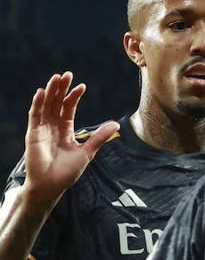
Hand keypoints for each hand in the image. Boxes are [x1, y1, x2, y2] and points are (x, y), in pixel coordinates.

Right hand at [23, 72, 118, 206]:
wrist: (51, 185)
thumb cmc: (67, 172)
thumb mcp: (87, 152)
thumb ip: (99, 137)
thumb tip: (116, 124)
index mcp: (66, 130)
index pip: (69, 109)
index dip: (74, 97)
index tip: (82, 86)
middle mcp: (53, 127)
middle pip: (57, 103)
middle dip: (62, 89)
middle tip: (67, 74)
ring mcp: (42, 129)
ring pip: (46, 105)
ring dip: (50, 92)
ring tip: (56, 77)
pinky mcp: (32, 134)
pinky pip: (34, 115)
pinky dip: (38, 103)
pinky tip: (42, 92)